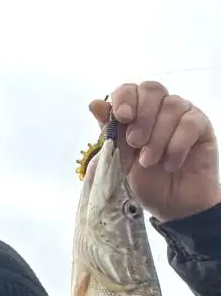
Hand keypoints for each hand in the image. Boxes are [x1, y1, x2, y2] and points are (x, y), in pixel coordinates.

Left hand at [89, 81, 220, 220]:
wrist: (173, 206)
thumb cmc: (146, 182)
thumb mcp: (121, 161)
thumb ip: (110, 133)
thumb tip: (95, 104)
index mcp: (137, 112)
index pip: (130, 89)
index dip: (125, 98)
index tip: (122, 117)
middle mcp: (160, 108)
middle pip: (152, 89)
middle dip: (141, 117)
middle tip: (135, 143)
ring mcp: (182, 114)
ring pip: (171, 107)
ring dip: (157, 138)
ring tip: (150, 162)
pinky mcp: (201, 126)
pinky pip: (189, 123)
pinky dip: (177, 145)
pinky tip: (171, 164)